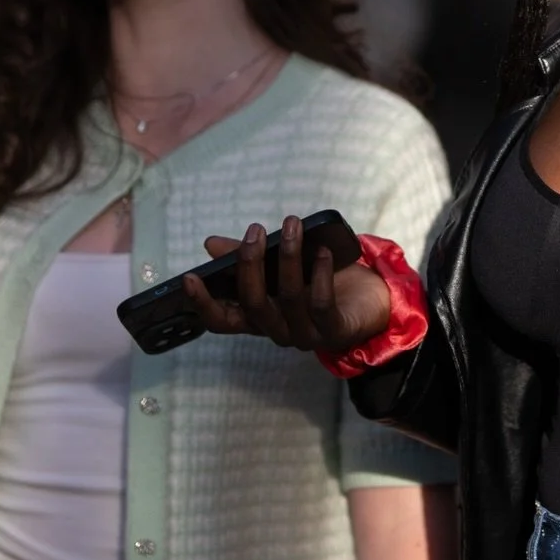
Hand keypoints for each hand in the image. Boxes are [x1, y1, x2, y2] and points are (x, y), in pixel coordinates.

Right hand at [182, 217, 390, 353]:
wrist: (371, 301)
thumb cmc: (319, 280)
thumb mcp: (281, 266)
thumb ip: (247, 257)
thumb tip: (210, 244)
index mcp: (259, 316)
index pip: (222, 320)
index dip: (203, 303)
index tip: (189, 277)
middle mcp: (277, 329)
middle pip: (253, 304)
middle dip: (250, 264)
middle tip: (255, 230)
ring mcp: (305, 334)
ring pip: (288, 298)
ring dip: (288, 257)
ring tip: (292, 225)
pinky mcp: (334, 331)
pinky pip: (321, 303)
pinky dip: (320, 274)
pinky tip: (321, 251)